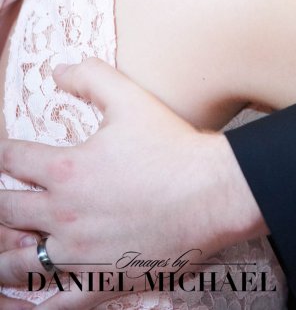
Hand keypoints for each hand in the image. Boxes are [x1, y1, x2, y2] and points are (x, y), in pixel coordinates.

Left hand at [0, 59, 264, 308]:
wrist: (212, 193)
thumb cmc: (172, 146)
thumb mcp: (130, 99)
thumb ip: (90, 77)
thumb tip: (57, 69)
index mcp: (66, 170)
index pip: (11, 158)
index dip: (4, 151)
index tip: (7, 151)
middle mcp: (63, 215)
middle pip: (5, 210)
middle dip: (0, 200)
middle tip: (4, 198)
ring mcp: (80, 253)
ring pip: (17, 262)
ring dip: (3, 253)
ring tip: (1, 249)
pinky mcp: (101, 280)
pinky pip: (54, 301)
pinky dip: (28, 303)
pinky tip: (16, 301)